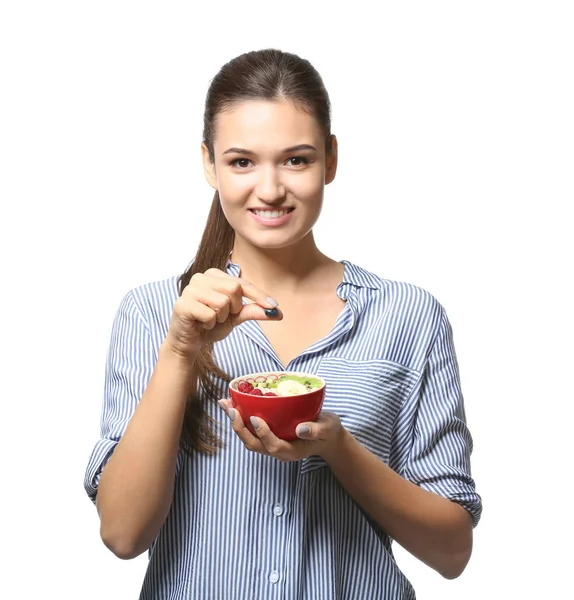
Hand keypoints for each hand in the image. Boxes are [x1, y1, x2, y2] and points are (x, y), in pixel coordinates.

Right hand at [163, 268, 281, 358]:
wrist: (189, 342)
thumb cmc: (211, 325)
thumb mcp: (236, 317)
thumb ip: (253, 311)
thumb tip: (277, 312)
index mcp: (214, 275)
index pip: (242, 283)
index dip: (259, 296)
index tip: (274, 306)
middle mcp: (201, 277)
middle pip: (234, 288)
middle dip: (234, 308)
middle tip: (222, 316)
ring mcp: (190, 289)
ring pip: (222, 302)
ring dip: (221, 317)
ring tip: (210, 320)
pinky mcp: (182, 303)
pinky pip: (209, 314)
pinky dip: (210, 324)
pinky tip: (201, 324)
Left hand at [218, 399, 343, 461]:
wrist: (327, 437)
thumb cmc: (328, 431)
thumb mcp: (327, 429)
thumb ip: (316, 430)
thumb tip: (300, 429)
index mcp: (292, 451)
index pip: (273, 446)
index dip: (263, 434)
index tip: (256, 418)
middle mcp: (278, 450)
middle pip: (254, 445)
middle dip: (240, 428)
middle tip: (231, 409)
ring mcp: (272, 444)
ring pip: (249, 438)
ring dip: (235, 422)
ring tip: (225, 404)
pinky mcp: (268, 436)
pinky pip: (251, 431)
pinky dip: (240, 419)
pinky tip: (233, 404)